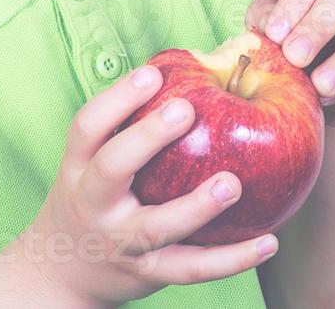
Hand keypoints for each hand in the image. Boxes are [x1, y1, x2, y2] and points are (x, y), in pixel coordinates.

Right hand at [23, 64, 280, 306]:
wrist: (65, 272)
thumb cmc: (96, 195)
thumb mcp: (92, 161)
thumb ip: (131, 123)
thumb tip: (200, 62)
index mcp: (79, 167)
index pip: (87, 127)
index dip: (117, 98)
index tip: (153, 73)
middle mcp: (94, 204)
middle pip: (111, 169)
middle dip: (146, 138)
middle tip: (186, 110)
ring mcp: (121, 242)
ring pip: (156, 226)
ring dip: (196, 207)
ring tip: (232, 184)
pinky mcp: (149, 273)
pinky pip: (193, 268)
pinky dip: (232, 259)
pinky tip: (269, 242)